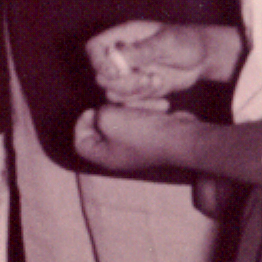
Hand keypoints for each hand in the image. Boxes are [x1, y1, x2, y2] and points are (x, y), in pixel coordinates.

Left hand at [72, 103, 192, 173]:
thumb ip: (98, 113)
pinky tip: (155, 107)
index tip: (94, 110)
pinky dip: (145, 111)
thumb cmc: (143, 132)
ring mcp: (137, 148)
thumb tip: (106, 111)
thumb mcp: (108, 118)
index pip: (81, 144)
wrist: (180, 137)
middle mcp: (120, 156)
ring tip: (138, 104)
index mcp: (105, 158)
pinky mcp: (152, 138)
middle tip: (116, 103)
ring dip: (129, 108)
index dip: (81, 124)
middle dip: (108, 112)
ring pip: (122, 122)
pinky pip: (141, 121)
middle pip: (101, 131)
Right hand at [85, 20, 209, 107]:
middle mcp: (121, 56)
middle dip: (123, 83)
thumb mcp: (167, 42)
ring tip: (158, 83)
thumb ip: (142, 49)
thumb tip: (116, 56)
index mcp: (123, 37)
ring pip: (113, 92)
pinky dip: (145, 106)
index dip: (98, 62)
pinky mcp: (139, 90)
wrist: (203, 58)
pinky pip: (131, 104)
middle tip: (147, 79)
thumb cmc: (186, 41)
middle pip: (101, 75)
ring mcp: (129, 74)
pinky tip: (164, 102)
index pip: (94, 48)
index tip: (116, 73)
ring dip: (135, 94)